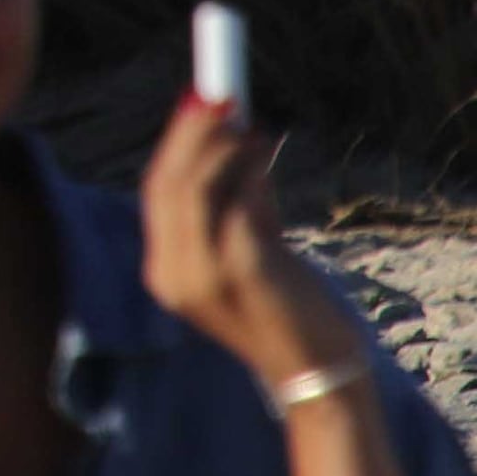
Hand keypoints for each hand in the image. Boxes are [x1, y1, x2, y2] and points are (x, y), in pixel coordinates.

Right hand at [140, 92, 361, 393]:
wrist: (320, 379)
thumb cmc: (288, 314)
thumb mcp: (250, 256)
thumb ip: (240, 207)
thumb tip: (243, 144)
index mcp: (166, 271)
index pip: (156, 191)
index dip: (175, 142)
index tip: (196, 104)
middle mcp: (173, 273)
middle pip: (168, 182)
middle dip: (194, 132)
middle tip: (221, 96)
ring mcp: (204, 275)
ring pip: (195, 186)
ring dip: (223, 146)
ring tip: (252, 127)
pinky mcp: (244, 272)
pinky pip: (237, 204)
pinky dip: (250, 170)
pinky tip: (267, 156)